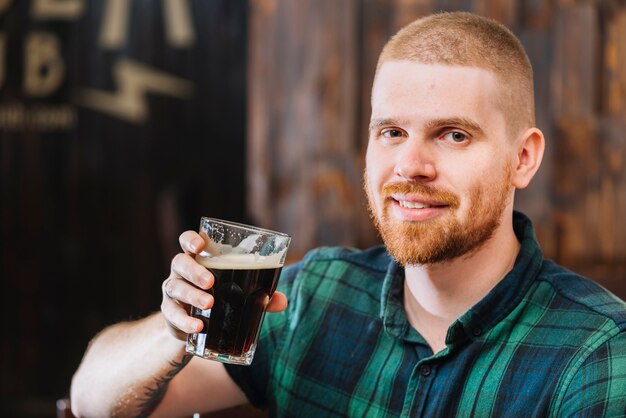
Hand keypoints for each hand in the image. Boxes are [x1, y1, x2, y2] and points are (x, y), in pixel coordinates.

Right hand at [161, 231, 287, 339]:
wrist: (193, 328)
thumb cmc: (219, 298)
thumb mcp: (238, 293)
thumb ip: (260, 294)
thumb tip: (283, 301)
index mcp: (198, 260)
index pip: (187, 241)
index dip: (191, 239)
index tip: (201, 245)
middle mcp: (181, 272)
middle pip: (180, 263)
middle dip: (195, 271)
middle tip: (211, 282)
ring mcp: (173, 291)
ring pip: (175, 287)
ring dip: (192, 295)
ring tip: (209, 304)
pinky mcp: (169, 313)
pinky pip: (173, 315)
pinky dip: (185, 321)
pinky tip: (198, 326)